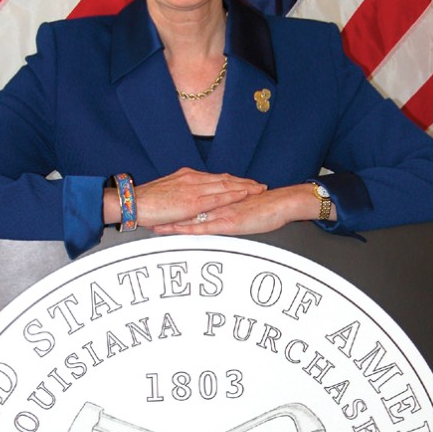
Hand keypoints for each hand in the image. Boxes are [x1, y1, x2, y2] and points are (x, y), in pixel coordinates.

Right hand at [131, 167, 265, 227]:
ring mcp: (194, 189)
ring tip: (259, 189)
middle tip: (259, 184)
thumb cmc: (143, 202)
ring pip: (226, 185)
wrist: (133, 202)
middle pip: (224, 179)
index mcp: (185, 176)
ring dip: (244, 187)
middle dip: (243, 182)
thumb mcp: (164, 196)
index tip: (244, 182)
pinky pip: (219, 196)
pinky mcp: (193, 201)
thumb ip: (178, 197)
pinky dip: (234, 195)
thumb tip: (184, 203)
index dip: (231, 180)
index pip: (214, 178)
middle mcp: (192, 178)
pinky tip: (245, 195)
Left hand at [152, 184, 334, 235]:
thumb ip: (230, 211)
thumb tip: (220, 216)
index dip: (174, 204)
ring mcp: (221, 213)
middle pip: (186, 208)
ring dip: (172, 221)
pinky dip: (188, 229)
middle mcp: (217, 204)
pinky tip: (176, 231)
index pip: (192, 201)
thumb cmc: (268, 208)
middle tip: (148, 216)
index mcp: (221, 200)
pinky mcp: (228, 223)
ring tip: (154, 225)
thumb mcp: (244, 209)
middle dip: (167, 212)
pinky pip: (204, 227)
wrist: (283, 203)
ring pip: (190, 217)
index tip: (158, 208)